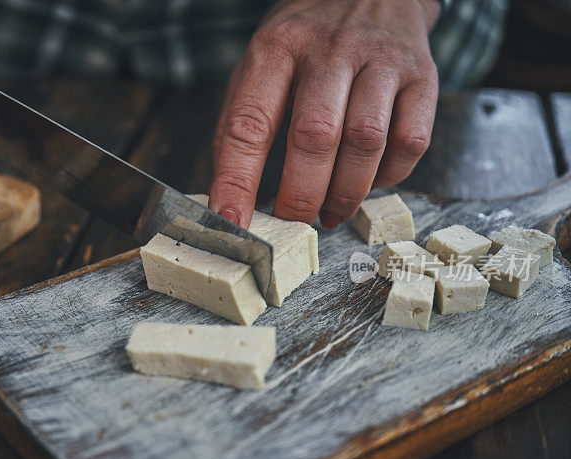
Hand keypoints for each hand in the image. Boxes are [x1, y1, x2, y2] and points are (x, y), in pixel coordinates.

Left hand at [209, 0, 440, 227]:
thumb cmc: (306, 42)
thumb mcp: (261, 64)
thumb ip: (241, 123)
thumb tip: (228, 195)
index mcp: (277, 47)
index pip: (249, 123)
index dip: (238, 179)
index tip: (231, 221)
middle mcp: (330, 49)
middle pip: (315, 137)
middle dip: (300, 196)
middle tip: (292, 224)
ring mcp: (381, 60)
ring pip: (366, 142)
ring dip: (345, 194)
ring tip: (330, 214)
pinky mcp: (422, 75)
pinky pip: (410, 141)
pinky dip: (388, 176)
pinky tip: (369, 181)